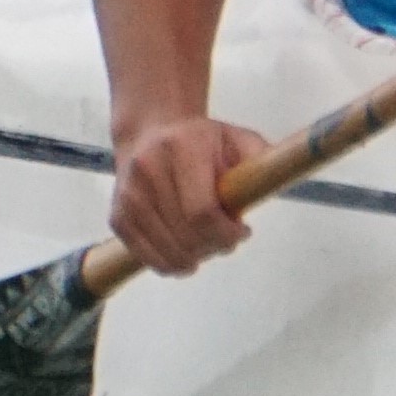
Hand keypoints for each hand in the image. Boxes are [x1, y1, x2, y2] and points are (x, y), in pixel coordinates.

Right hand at [106, 111, 275, 274]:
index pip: (202, 211)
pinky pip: (147, 257)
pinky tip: (186, 253)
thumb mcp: (238, 139)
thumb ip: (260, 160)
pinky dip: (171, 264)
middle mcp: (148, 170)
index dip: (226, 233)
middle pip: (187, 237)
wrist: (151, 131)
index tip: (242, 231)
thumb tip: (278, 179)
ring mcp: (128, 195)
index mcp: (181, 147)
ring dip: (196, 257)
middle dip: (215, 247)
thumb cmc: (202, 141)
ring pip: (168, 253)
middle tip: (228, 239)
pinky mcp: (117, 216)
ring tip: (208, 243)